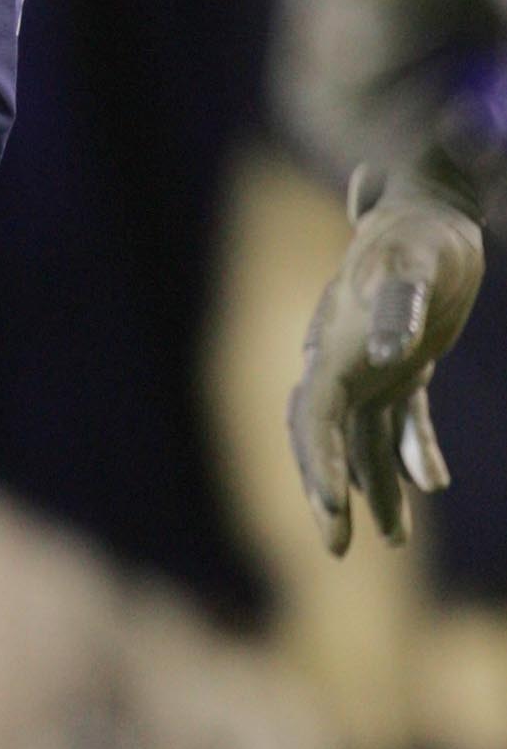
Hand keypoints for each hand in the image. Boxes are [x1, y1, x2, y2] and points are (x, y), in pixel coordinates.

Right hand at [287, 170, 483, 555]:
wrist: (430, 201)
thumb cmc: (421, 232)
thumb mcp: (415, 262)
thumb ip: (403, 303)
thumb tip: (393, 354)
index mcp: (334, 347)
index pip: (314, 418)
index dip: (319, 466)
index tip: (333, 512)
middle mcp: (342, 360)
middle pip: (322, 438)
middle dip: (329, 493)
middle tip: (339, 547)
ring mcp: (370, 363)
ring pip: (362, 438)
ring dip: (376, 488)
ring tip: (395, 540)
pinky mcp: (403, 362)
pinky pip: (400, 419)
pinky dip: (413, 450)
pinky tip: (434, 480)